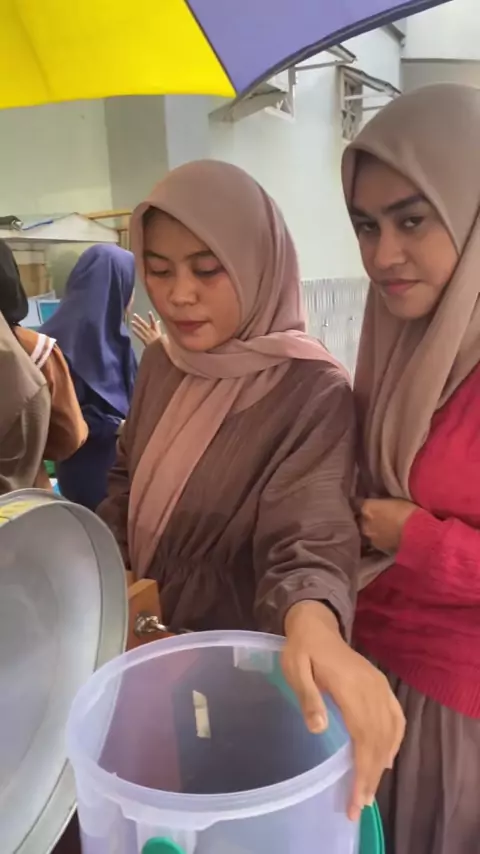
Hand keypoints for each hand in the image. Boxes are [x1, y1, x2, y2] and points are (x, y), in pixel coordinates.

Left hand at [131, 312, 162, 346]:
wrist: (160, 348)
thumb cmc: (162, 342)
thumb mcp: (161, 334)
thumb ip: (158, 327)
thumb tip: (158, 321)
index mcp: (156, 330)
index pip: (154, 322)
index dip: (151, 317)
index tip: (149, 312)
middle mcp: (151, 331)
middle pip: (144, 324)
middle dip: (139, 319)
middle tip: (134, 315)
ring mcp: (147, 335)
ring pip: (141, 328)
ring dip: (136, 325)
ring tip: (132, 321)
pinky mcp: (145, 340)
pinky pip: (140, 335)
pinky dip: (136, 332)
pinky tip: (132, 329)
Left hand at [283, 600, 404, 820]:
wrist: (317, 625)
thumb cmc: (301, 649)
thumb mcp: (294, 669)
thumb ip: (307, 697)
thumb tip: (319, 729)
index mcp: (350, 687)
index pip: (363, 737)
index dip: (362, 770)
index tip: (356, 798)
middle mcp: (371, 689)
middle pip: (378, 740)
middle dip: (371, 776)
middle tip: (360, 805)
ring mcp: (378, 686)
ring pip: (388, 732)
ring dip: (382, 763)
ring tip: (370, 791)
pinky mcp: (380, 685)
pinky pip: (395, 717)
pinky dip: (395, 741)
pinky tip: (387, 759)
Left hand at [359, 498, 417, 552]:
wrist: (417, 534)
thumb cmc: (407, 512)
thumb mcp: (392, 500)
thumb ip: (379, 503)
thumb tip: (374, 504)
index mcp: (367, 507)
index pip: (354, 503)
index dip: (357, 502)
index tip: (359, 502)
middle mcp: (363, 522)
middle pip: (358, 518)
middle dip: (362, 517)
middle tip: (371, 516)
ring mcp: (369, 536)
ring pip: (364, 530)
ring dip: (369, 528)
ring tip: (378, 528)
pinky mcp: (376, 547)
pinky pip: (372, 540)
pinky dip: (376, 538)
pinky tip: (384, 537)